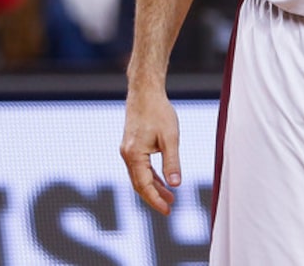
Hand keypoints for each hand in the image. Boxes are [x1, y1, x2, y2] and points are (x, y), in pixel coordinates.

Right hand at [120, 86, 181, 214]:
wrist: (145, 93)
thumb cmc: (158, 112)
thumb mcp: (170, 138)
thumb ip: (172, 162)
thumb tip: (176, 185)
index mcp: (133, 155)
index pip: (144, 185)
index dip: (155, 199)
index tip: (167, 210)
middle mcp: (126, 155)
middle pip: (139, 184)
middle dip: (154, 197)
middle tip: (169, 208)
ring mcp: (127, 151)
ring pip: (139, 176)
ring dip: (153, 187)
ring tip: (170, 197)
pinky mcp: (131, 146)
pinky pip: (140, 167)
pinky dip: (151, 176)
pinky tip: (162, 181)